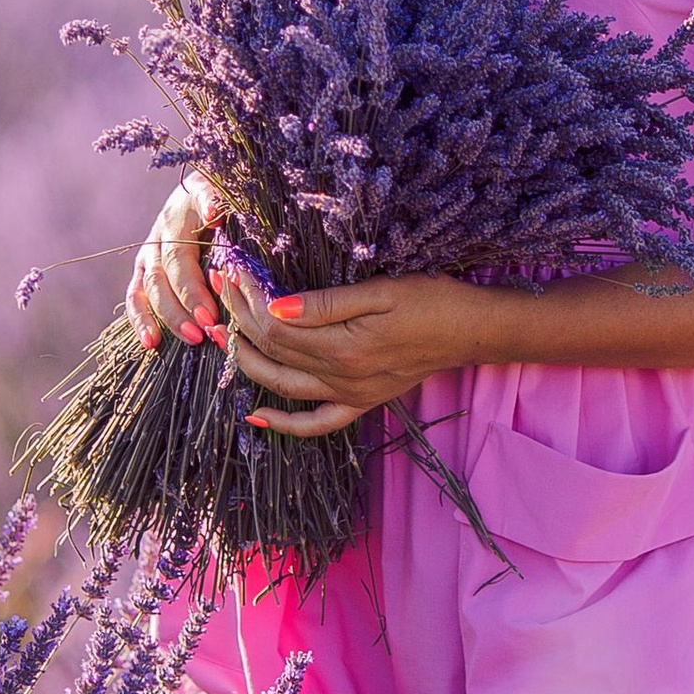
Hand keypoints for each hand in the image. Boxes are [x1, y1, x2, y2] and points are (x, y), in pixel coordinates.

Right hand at [127, 171, 223, 350]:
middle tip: (202, 333)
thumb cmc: (219, 194)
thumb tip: (213, 212)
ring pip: (146, 291)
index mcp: (177, 221)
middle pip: (162, 280)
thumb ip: (215, 201)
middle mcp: (157, 239)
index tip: (211, 316)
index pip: (179, 261)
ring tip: (182, 342)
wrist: (198, 186)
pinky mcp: (143, 270)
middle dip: (181, 310)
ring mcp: (147, 256)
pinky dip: (141, 320)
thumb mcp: (220, 190)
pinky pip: (136, 297)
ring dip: (162, 319)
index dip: (192, 291)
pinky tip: (151, 343)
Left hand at [208, 265, 482, 438]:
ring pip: (283, 385)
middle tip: (220, 293)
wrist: (473, 330)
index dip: (249, 300)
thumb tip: (274, 306)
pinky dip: (284, 423)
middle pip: (274, 352)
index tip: (233, 271)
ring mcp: (351, 394)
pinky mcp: (362, 401)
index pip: (277, 325)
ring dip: (248, 363)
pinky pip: (317, 423)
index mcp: (343, 347)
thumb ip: (326, 303)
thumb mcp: (381, 291)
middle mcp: (342, 377)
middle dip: (240, 322)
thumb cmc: (433, 301)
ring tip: (223, 338)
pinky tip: (257, 414)